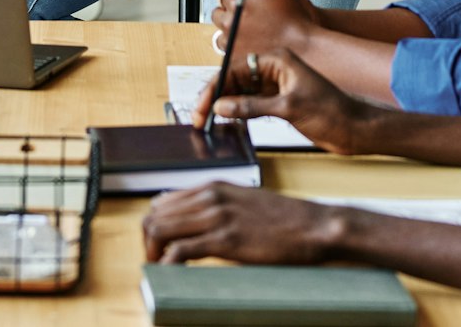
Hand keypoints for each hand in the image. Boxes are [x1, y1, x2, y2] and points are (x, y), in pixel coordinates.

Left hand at [144, 183, 345, 264]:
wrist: (311, 226)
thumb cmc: (282, 219)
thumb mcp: (243, 202)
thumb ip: (218, 206)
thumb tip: (192, 222)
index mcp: (213, 186)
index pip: (162, 201)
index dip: (154, 226)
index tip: (158, 247)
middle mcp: (210, 196)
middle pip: (155, 215)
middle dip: (148, 242)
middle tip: (156, 263)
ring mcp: (216, 216)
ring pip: (160, 230)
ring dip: (154, 254)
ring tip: (161, 270)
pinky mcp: (226, 239)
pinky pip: (180, 251)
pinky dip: (168, 265)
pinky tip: (173, 275)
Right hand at [193, 46, 375, 154]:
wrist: (355, 129)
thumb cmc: (333, 111)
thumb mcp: (289, 107)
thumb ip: (253, 106)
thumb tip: (222, 106)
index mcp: (277, 60)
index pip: (235, 68)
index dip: (215, 87)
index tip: (203, 106)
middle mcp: (273, 70)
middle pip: (234, 79)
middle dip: (215, 97)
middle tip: (199, 117)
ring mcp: (275, 87)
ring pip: (239, 92)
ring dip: (223, 106)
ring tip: (207, 122)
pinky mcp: (278, 103)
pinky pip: (249, 104)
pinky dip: (236, 113)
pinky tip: (227, 122)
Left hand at [211, 0, 317, 60]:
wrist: (303, 47)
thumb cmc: (293, 17)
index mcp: (238, 4)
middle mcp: (230, 24)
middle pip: (218, 11)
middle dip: (231, 9)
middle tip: (250, 12)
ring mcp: (231, 43)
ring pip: (220, 30)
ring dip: (230, 26)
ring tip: (250, 26)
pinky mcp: (234, 58)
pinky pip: (225, 46)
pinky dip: (233, 42)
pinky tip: (250, 38)